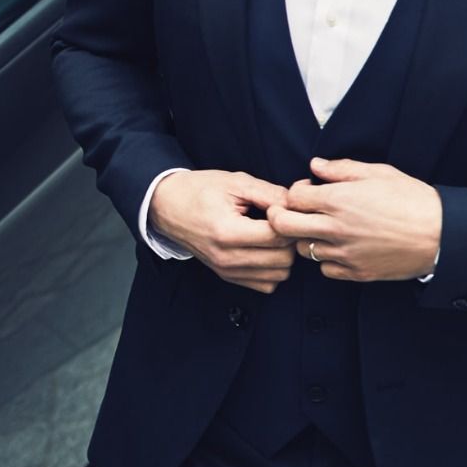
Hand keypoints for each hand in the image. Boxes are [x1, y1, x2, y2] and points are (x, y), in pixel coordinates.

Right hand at [149, 169, 294, 292]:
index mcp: (227, 232)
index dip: (289, 220)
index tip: (283, 207)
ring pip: (279, 276)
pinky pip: (266, 284)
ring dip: (283, 255)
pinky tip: (265, 249)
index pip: (278, 236)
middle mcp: (226, 258)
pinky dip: (272, 269)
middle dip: (289, 239)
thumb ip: (271, 193)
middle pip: (283, 259)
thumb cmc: (198, 190)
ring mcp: (226, 270)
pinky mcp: (227, 276)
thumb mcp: (235, 182)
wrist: (166, 206)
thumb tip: (300, 198)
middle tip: (282, 221)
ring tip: (273, 235)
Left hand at [265, 156, 441, 280]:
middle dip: (282, 216)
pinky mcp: (356, 273)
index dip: (295, 192)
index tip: (308, 191)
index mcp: (339, 200)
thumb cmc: (413, 200)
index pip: (292, 197)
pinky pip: (325, 269)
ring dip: (306, 238)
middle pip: (283, 225)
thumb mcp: (379, 173)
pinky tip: (340, 248)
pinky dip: (327, 259)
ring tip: (324, 229)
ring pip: (302, 249)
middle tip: (294, 212)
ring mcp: (344, 253)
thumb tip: (315, 166)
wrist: (442, 235)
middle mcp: (335, 228)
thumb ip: (341, 169)